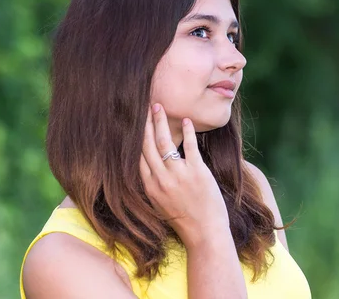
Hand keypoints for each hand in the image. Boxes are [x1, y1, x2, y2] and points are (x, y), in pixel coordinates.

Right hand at [140, 103, 229, 248]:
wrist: (204, 233)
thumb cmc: (183, 218)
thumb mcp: (159, 203)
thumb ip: (153, 183)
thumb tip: (148, 165)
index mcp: (150, 187)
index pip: (138, 156)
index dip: (135, 137)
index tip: (135, 122)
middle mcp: (161, 179)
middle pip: (148, 145)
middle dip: (145, 123)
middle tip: (144, 106)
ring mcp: (178, 175)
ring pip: (165, 142)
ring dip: (160, 122)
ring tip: (159, 107)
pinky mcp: (197, 172)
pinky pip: (189, 146)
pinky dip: (187, 131)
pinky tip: (186, 120)